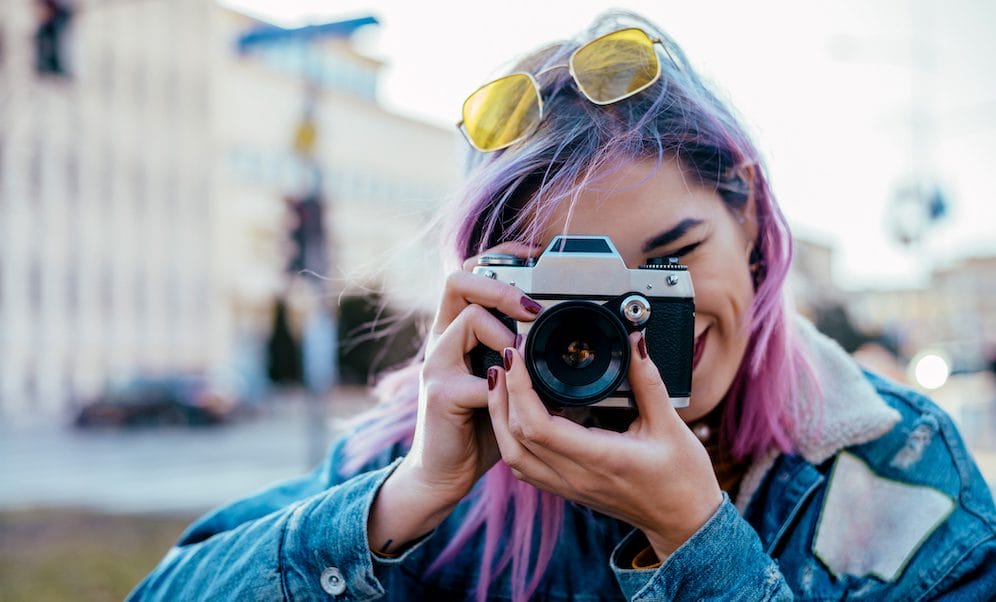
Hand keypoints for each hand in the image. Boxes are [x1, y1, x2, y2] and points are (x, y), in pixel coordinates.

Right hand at [368, 242, 541, 553]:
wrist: (446, 472)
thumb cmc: (481, 427)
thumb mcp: (512, 387)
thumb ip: (533, 365)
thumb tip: (583, 352)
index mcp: (460, 331)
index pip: (472, 273)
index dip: (501, 257)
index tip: (537, 255)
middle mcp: (444, 339)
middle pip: (458, 279)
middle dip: (500, 284)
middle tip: (533, 306)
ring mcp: (438, 364)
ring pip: (468, 317)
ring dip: (505, 330)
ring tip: (524, 353)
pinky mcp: (440, 394)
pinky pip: (475, 376)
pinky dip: (504, 383)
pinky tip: (517, 393)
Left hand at [487, 332, 722, 558]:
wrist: (683, 522)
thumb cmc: (682, 477)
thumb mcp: (671, 425)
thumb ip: (648, 381)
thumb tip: (635, 341)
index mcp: (600, 459)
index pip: (538, 426)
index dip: (519, 388)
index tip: (517, 355)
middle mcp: (576, 477)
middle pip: (515, 438)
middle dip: (503, 394)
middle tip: (507, 356)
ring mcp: (567, 487)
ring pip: (512, 455)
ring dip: (499, 417)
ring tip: (501, 381)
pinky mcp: (566, 489)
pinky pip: (524, 466)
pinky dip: (511, 437)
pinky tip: (516, 412)